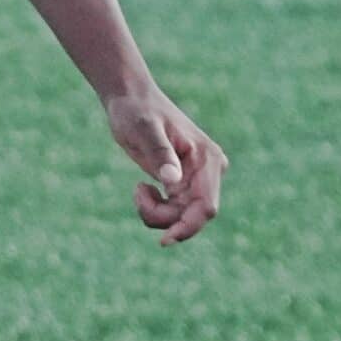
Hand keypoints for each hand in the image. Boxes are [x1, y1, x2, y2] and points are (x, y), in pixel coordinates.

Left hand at [104, 86, 226, 245]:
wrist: (131, 100)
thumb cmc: (137, 111)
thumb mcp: (144, 129)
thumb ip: (160, 153)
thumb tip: (173, 182)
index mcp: (206, 159)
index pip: (206, 206)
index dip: (188, 227)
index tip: (164, 240)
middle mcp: (209, 171)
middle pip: (193, 216)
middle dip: (164, 217)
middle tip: (138, 192)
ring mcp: (197, 179)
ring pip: (182, 218)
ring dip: (156, 213)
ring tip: (138, 189)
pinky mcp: (184, 184)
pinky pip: (174, 212)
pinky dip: (155, 209)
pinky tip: (142, 188)